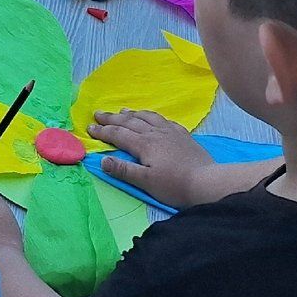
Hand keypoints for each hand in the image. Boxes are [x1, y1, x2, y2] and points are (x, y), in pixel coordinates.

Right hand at [88, 110, 216, 210]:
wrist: (207, 181)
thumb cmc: (174, 185)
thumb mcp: (146, 182)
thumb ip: (124, 170)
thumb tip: (102, 160)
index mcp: (143, 144)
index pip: (118, 134)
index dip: (103, 131)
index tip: (89, 128)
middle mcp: (155, 133)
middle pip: (129, 122)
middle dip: (112, 118)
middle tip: (98, 113)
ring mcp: (170, 132)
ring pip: (147, 117)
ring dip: (132, 113)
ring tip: (122, 111)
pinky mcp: (183, 135)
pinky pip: (164, 120)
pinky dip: (153, 116)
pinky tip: (153, 118)